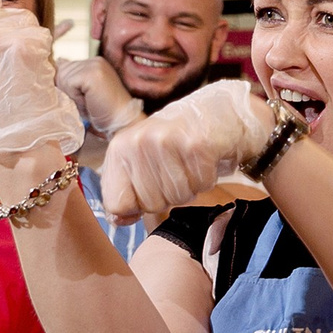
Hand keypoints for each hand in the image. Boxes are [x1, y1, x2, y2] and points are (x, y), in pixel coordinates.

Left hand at [58, 54, 142, 139]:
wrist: (122, 122)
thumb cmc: (103, 113)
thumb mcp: (83, 92)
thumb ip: (72, 78)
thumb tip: (57, 63)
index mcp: (95, 63)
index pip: (64, 67)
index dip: (65, 86)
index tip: (83, 97)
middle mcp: (96, 60)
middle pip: (61, 71)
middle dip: (68, 90)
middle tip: (88, 101)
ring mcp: (95, 65)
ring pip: (63, 77)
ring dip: (72, 94)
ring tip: (89, 102)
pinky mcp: (93, 73)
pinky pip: (68, 83)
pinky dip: (75, 96)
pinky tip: (89, 101)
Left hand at [101, 78, 269, 221]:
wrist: (216, 112)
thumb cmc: (175, 141)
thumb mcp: (140, 160)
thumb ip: (125, 191)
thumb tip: (119, 220)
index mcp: (119, 148)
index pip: (116, 203)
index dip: (136, 206)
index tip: (149, 190)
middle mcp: (139, 141)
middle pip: (151, 204)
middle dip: (168, 196)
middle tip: (177, 172)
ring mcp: (168, 142)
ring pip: (178, 197)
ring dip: (190, 187)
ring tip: (190, 166)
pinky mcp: (197, 145)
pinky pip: (202, 184)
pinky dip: (208, 179)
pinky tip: (205, 161)